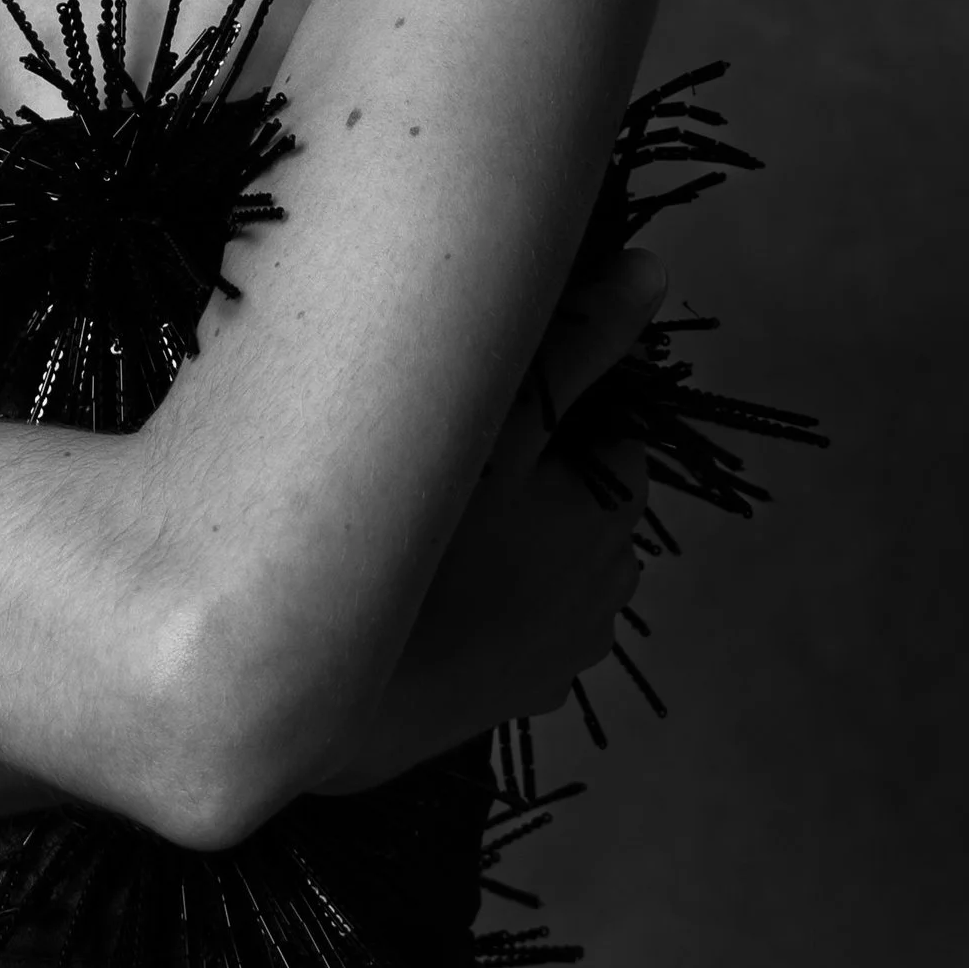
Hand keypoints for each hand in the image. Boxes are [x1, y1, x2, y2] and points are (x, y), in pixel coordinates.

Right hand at [315, 248, 661, 794]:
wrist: (317, 695)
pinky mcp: (515, 694)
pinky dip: (477, 593)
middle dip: (524, 464)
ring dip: (499, 530)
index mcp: (617, 513)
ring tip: (411, 516)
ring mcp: (562, 654)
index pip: (609, 423)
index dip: (545, 398)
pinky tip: (413, 582)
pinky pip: (509, 616)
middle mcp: (609, 591)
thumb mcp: (493, 422)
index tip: (473, 397)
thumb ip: (575, 342)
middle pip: (576, 489)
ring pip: (540, 553)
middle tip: (430, 451)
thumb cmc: (412, 546)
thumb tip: (651, 271)